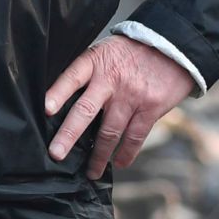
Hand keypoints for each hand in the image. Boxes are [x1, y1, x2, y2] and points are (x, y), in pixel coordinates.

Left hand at [45, 36, 197, 178]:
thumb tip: (64, 102)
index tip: (46, 110)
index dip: (58, 93)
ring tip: (91, 172)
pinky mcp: (150, 108)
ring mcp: (131, 95)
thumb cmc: (131, 52)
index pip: (72, 77)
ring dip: (98, 156)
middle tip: (56, 153)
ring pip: (110, 131)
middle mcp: (111, 79)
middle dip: (69, 134)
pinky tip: (118, 163)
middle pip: (86, 109)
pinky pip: (135, 136)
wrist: (172, 46)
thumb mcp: (105, 51)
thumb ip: (88, 73)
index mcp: (96, 62)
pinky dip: (126, 153)